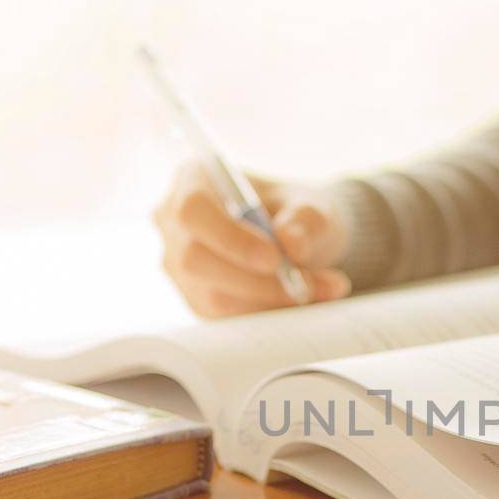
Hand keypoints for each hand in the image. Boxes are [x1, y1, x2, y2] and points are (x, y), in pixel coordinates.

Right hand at [154, 160, 352, 316]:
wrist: (297, 240)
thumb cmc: (295, 212)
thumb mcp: (312, 205)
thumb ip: (306, 220)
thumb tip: (291, 244)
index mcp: (193, 181)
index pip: (193, 211)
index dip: (229, 238)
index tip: (273, 257)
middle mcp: (175, 224)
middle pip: (195, 260)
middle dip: (254, 280)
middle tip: (306, 284)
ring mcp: (179, 266)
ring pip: (211, 296)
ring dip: (270, 300)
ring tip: (323, 289)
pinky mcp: (196, 300)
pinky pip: (225, 318)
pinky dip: (268, 313)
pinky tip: (304, 302)